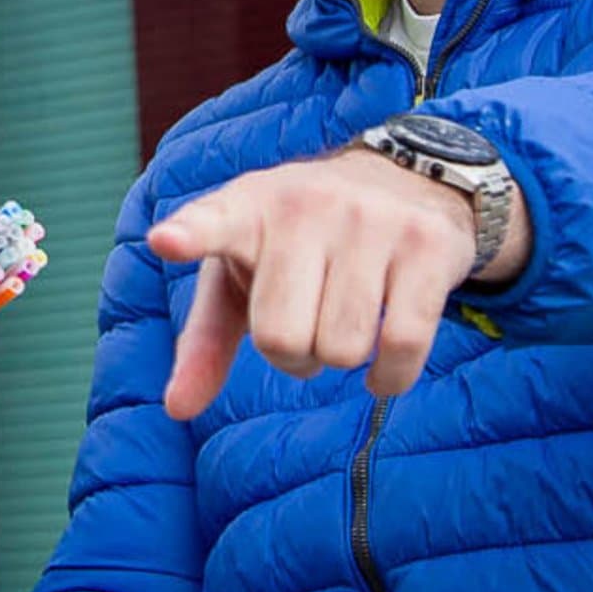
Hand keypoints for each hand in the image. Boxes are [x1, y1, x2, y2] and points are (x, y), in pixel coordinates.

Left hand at [148, 145, 524, 417]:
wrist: (407, 182)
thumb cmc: (300, 246)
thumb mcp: (243, 276)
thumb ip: (205, 340)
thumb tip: (176, 409)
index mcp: (248, 207)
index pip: (211, 222)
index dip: (189, 234)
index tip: (167, 241)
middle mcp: (306, 205)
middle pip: (281, 338)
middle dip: (292, 355)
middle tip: (305, 323)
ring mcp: (370, 221)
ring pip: (342, 349)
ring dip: (339, 360)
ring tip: (342, 324)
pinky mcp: (426, 246)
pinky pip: (401, 347)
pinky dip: (389, 378)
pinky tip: (381, 370)